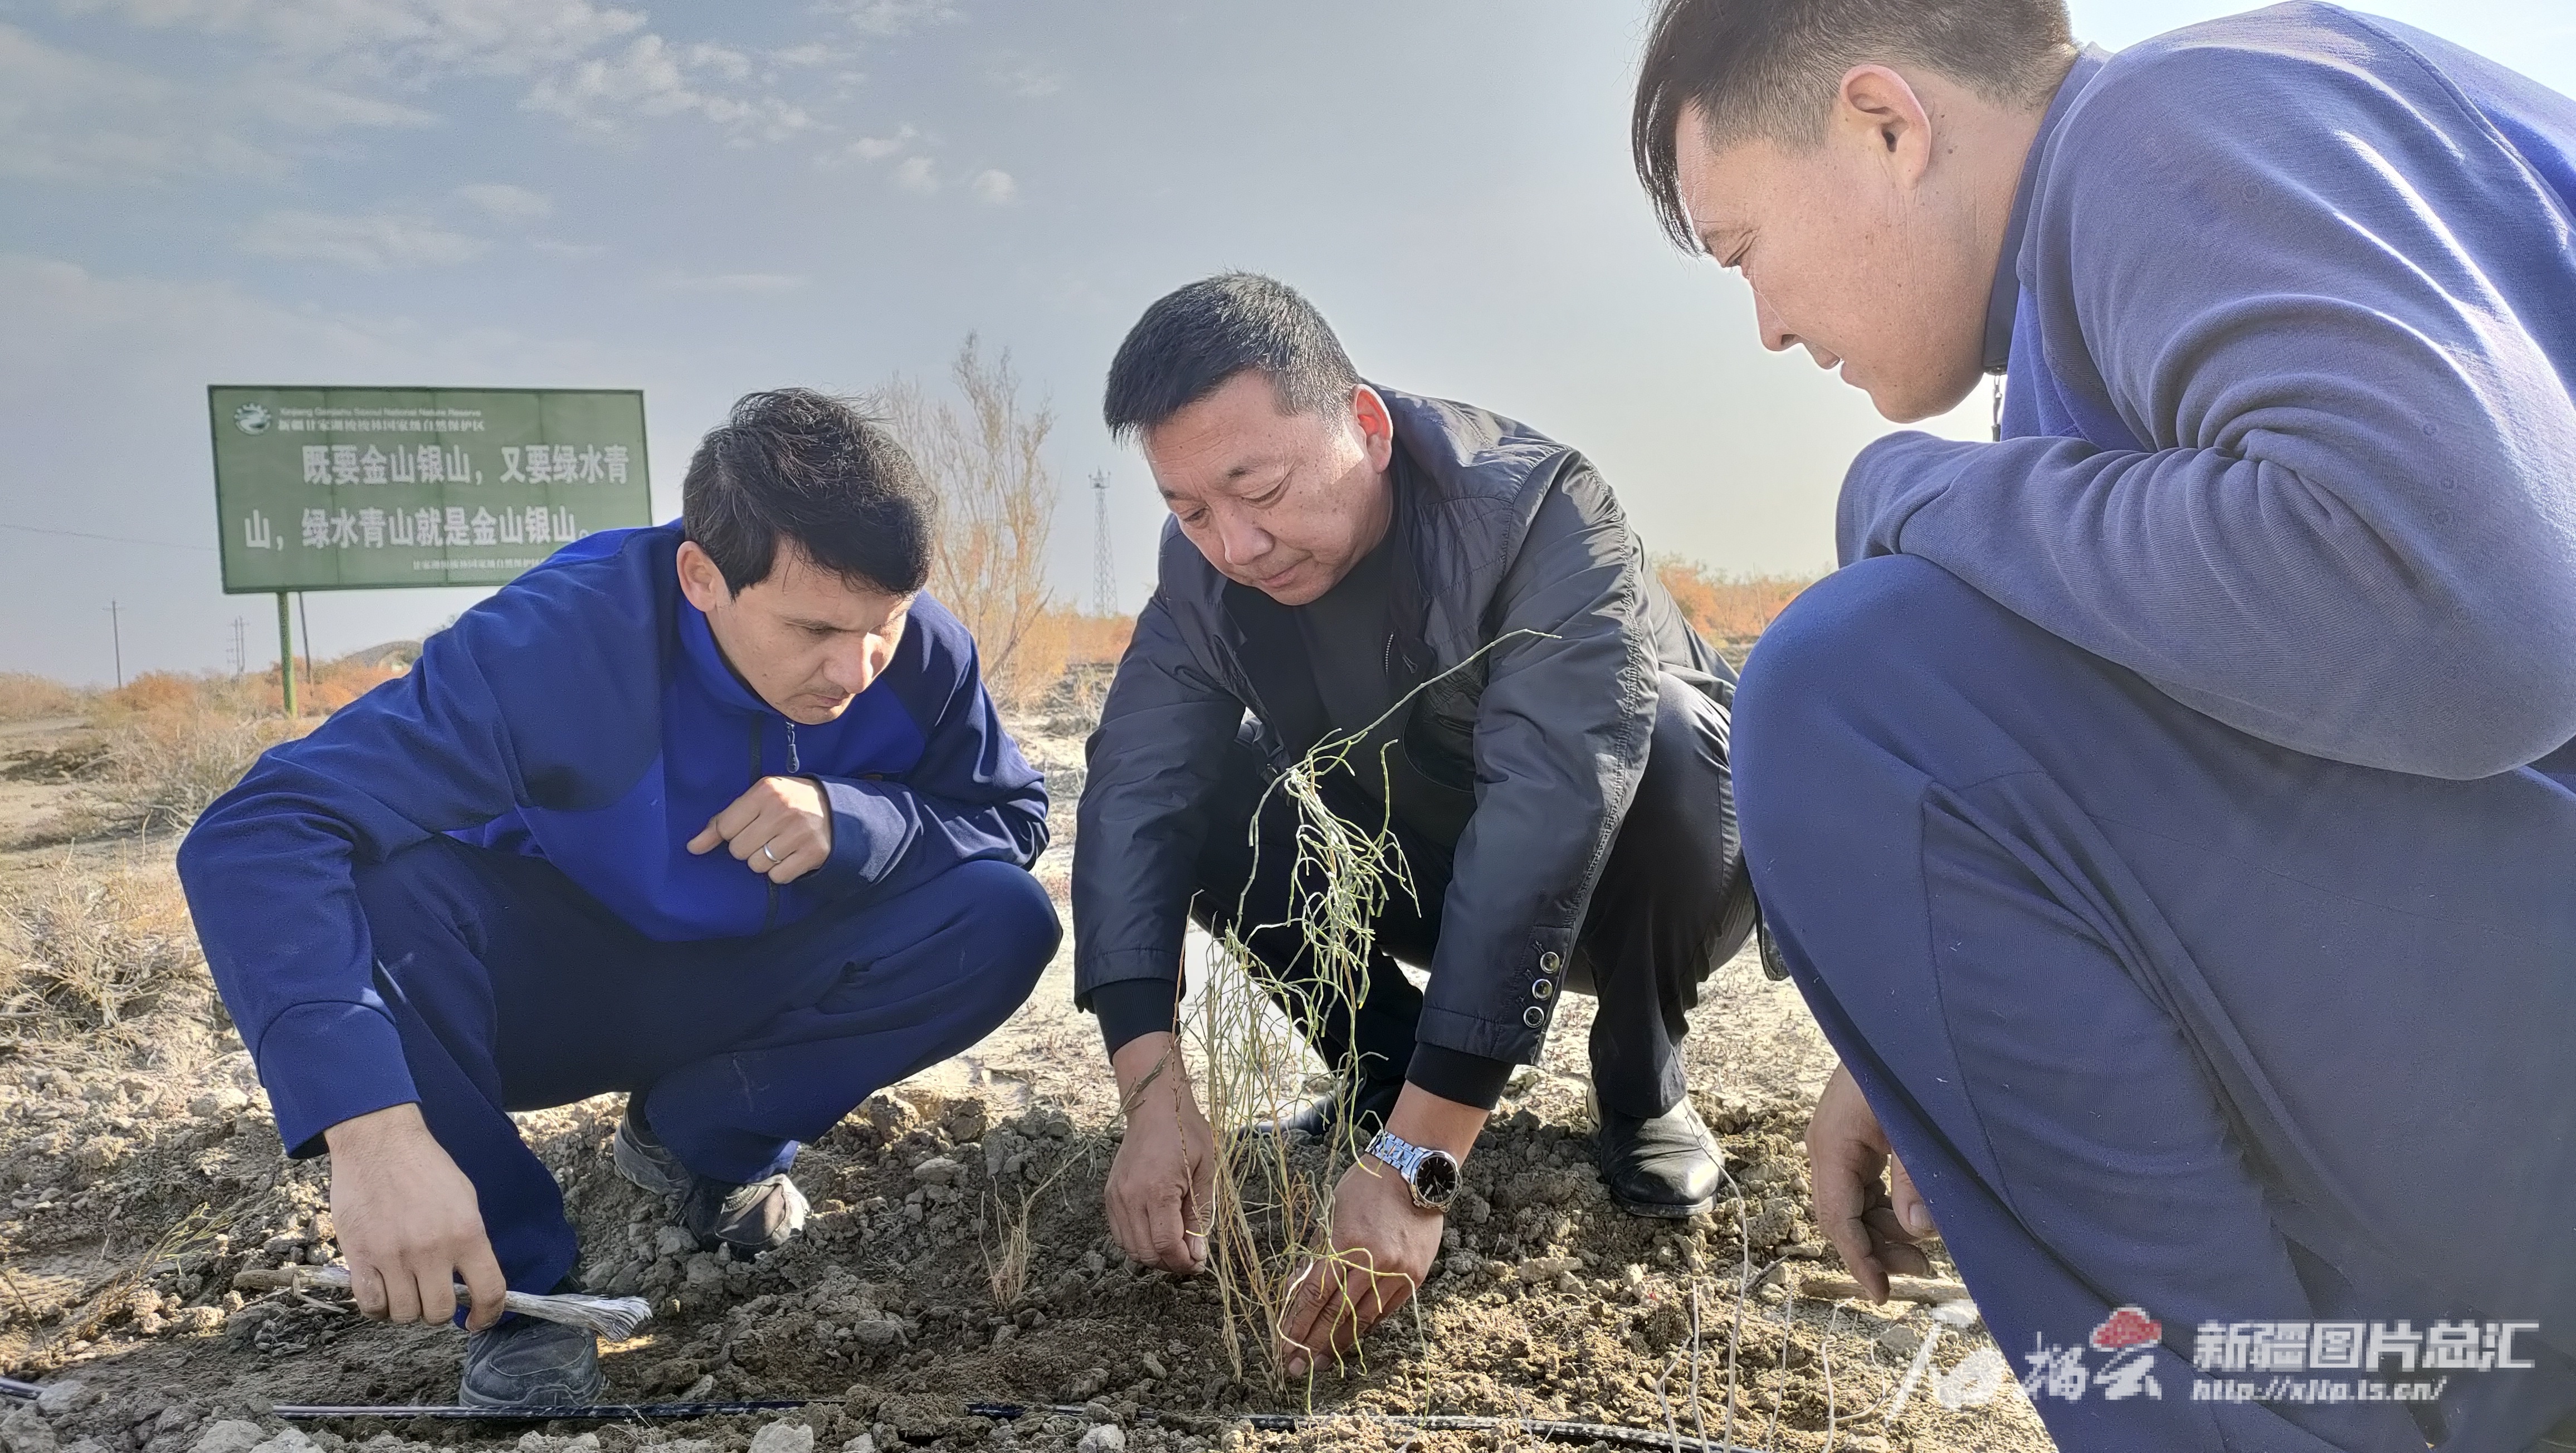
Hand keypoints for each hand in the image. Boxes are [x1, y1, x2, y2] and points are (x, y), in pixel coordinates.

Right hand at [323, 1103, 506, 1329]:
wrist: (379, 1143)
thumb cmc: (425, 1167)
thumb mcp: (465, 1199)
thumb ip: (470, 1241)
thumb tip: (472, 1279)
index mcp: (467, 1234)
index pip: (489, 1291)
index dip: (487, 1314)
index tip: (476, 1320)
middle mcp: (432, 1250)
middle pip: (438, 1312)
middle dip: (438, 1311)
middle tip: (432, 1295)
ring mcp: (394, 1256)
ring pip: (404, 1314)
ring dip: (406, 1308)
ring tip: (405, 1288)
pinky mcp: (360, 1256)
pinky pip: (371, 1305)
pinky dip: (378, 1307)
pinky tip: (383, 1291)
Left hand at [687, 775, 831, 883]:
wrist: (837, 809)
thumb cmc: (788, 802)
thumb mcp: (758, 799)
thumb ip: (723, 820)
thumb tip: (692, 847)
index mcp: (766, 791)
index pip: (726, 827)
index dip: (731, 834)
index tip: (745, 828)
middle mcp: (782, 810)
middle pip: (739, 850)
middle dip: (748, 848)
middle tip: (765, 836)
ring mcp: (799, 833)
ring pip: (757, 866)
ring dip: (764, 861)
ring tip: (779, 845)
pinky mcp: (813, 854)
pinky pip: (778, 876)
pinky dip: (781, 871)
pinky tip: (791, 856)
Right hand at [1104, 1033, 1216, 1274]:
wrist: (1155, 1106)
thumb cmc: (1186, 1133)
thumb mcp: (1205, 1172)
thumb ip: (1200, 1216)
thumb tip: (1197, 1256)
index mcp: (1158, 1190)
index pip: (1166, 1245)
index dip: (1183, 1263)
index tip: (1198, 1264)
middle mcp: (1131, 1197)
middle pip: (1146, 1252)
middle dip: (1170, 1263)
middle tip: (1189, 1257)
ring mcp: (1116, 1197)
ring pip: (1130, 1248)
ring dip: (1153, 1256)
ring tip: (1174, 1245)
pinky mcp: (1109, 1195)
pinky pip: (1120, 1234)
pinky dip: (1137, 1243)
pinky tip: (1156, 1233)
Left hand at [1276, 1084, 1482, 1377]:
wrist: (1414, 1173)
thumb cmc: (1366, 1187)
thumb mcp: (1331, 1213)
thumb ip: (1315, 1253)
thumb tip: (1293, 1290)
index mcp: (1346, 1243)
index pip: (1315, 1294)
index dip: (1297, 1323)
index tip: (1283, 1346)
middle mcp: (1373, 1262)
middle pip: (1336, 1313)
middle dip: (1313, 1343)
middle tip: (1296, 1368)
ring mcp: (1397, 1272)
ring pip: (1363, 1318)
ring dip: (1338, 1342)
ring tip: (1320, 1362)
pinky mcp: (1414, 1277)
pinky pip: (1385, 1311)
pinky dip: (1365, 1326)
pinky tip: (1349, 1338)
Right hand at [1806, 1063, 1934, 1300]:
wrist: (1899, 1021)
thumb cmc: (1907, 1066)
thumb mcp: (1914, 1125)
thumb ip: (1916, 1178)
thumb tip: (1920, 1233)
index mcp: (1832, 1145)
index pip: (1838, 1218)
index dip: (1860, 1260)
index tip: (1882, 1294)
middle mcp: (1827, 1147)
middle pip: (1844, 1216)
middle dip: (1877, 1249)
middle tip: (1922, 1271)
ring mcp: (1840, 1142)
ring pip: (1855, 1204)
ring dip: (1886, 1230)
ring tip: (1926, 1249)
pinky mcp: (1857, 1137)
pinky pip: (1865, 1186)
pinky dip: (1888, 1208)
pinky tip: (1914, 1219)